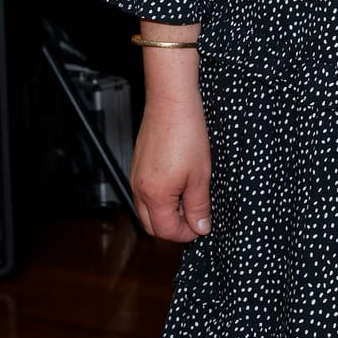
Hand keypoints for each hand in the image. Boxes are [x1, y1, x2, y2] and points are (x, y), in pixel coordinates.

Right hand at [133, 95, 212, 241]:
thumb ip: (199, 205)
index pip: (165, 231)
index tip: (202, 227)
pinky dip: (161, 198)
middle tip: (197, 217)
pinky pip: (145, 193)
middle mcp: (139, 190)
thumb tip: (201, 227)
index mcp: (154, 195)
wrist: (171, 104)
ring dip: (168, 212)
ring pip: (147, 210)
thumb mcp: (201, 175)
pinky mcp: (138, 167)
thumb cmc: (186, 134)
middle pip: (152, 225)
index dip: (185, 234)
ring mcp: (136, 178)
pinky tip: (180, 185)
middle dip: (174, 227)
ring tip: (191, 199)